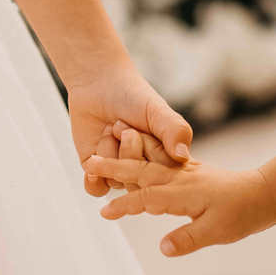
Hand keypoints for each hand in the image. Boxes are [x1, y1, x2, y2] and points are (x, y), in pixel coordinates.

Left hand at [67, 63, 191, 197]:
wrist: (99, 84)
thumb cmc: (134, 95)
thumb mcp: (158, 110)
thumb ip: (175, 130)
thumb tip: (183, 156)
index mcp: (166, 160)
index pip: (162, 175)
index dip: (149, 153)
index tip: (140, 129)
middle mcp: (145, 170)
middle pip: (138, 181)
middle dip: (128, 150)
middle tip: (122, 126)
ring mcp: (121, 172)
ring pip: (116, 182)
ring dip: (108, 154)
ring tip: (109, 130)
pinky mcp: (98, 173)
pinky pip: (96, 189)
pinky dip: (93, 180)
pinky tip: (92, 161)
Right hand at [84, 152, 271, 257]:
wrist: (263, 192)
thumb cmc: (242, 214)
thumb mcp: (217, 232)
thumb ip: (188, 239)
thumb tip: (162, 248)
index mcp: (182, 193)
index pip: (145, 198)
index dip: (124, 205)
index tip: (103, 212)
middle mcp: (179, 178)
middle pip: (140, 171)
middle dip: (114, 168)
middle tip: (89, 163)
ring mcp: (183, 173)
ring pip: (147, 163)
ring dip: (124, 160)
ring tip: (103, 155)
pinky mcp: (189, 172)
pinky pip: (159, 162)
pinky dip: (141, 159)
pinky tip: (135, 161)